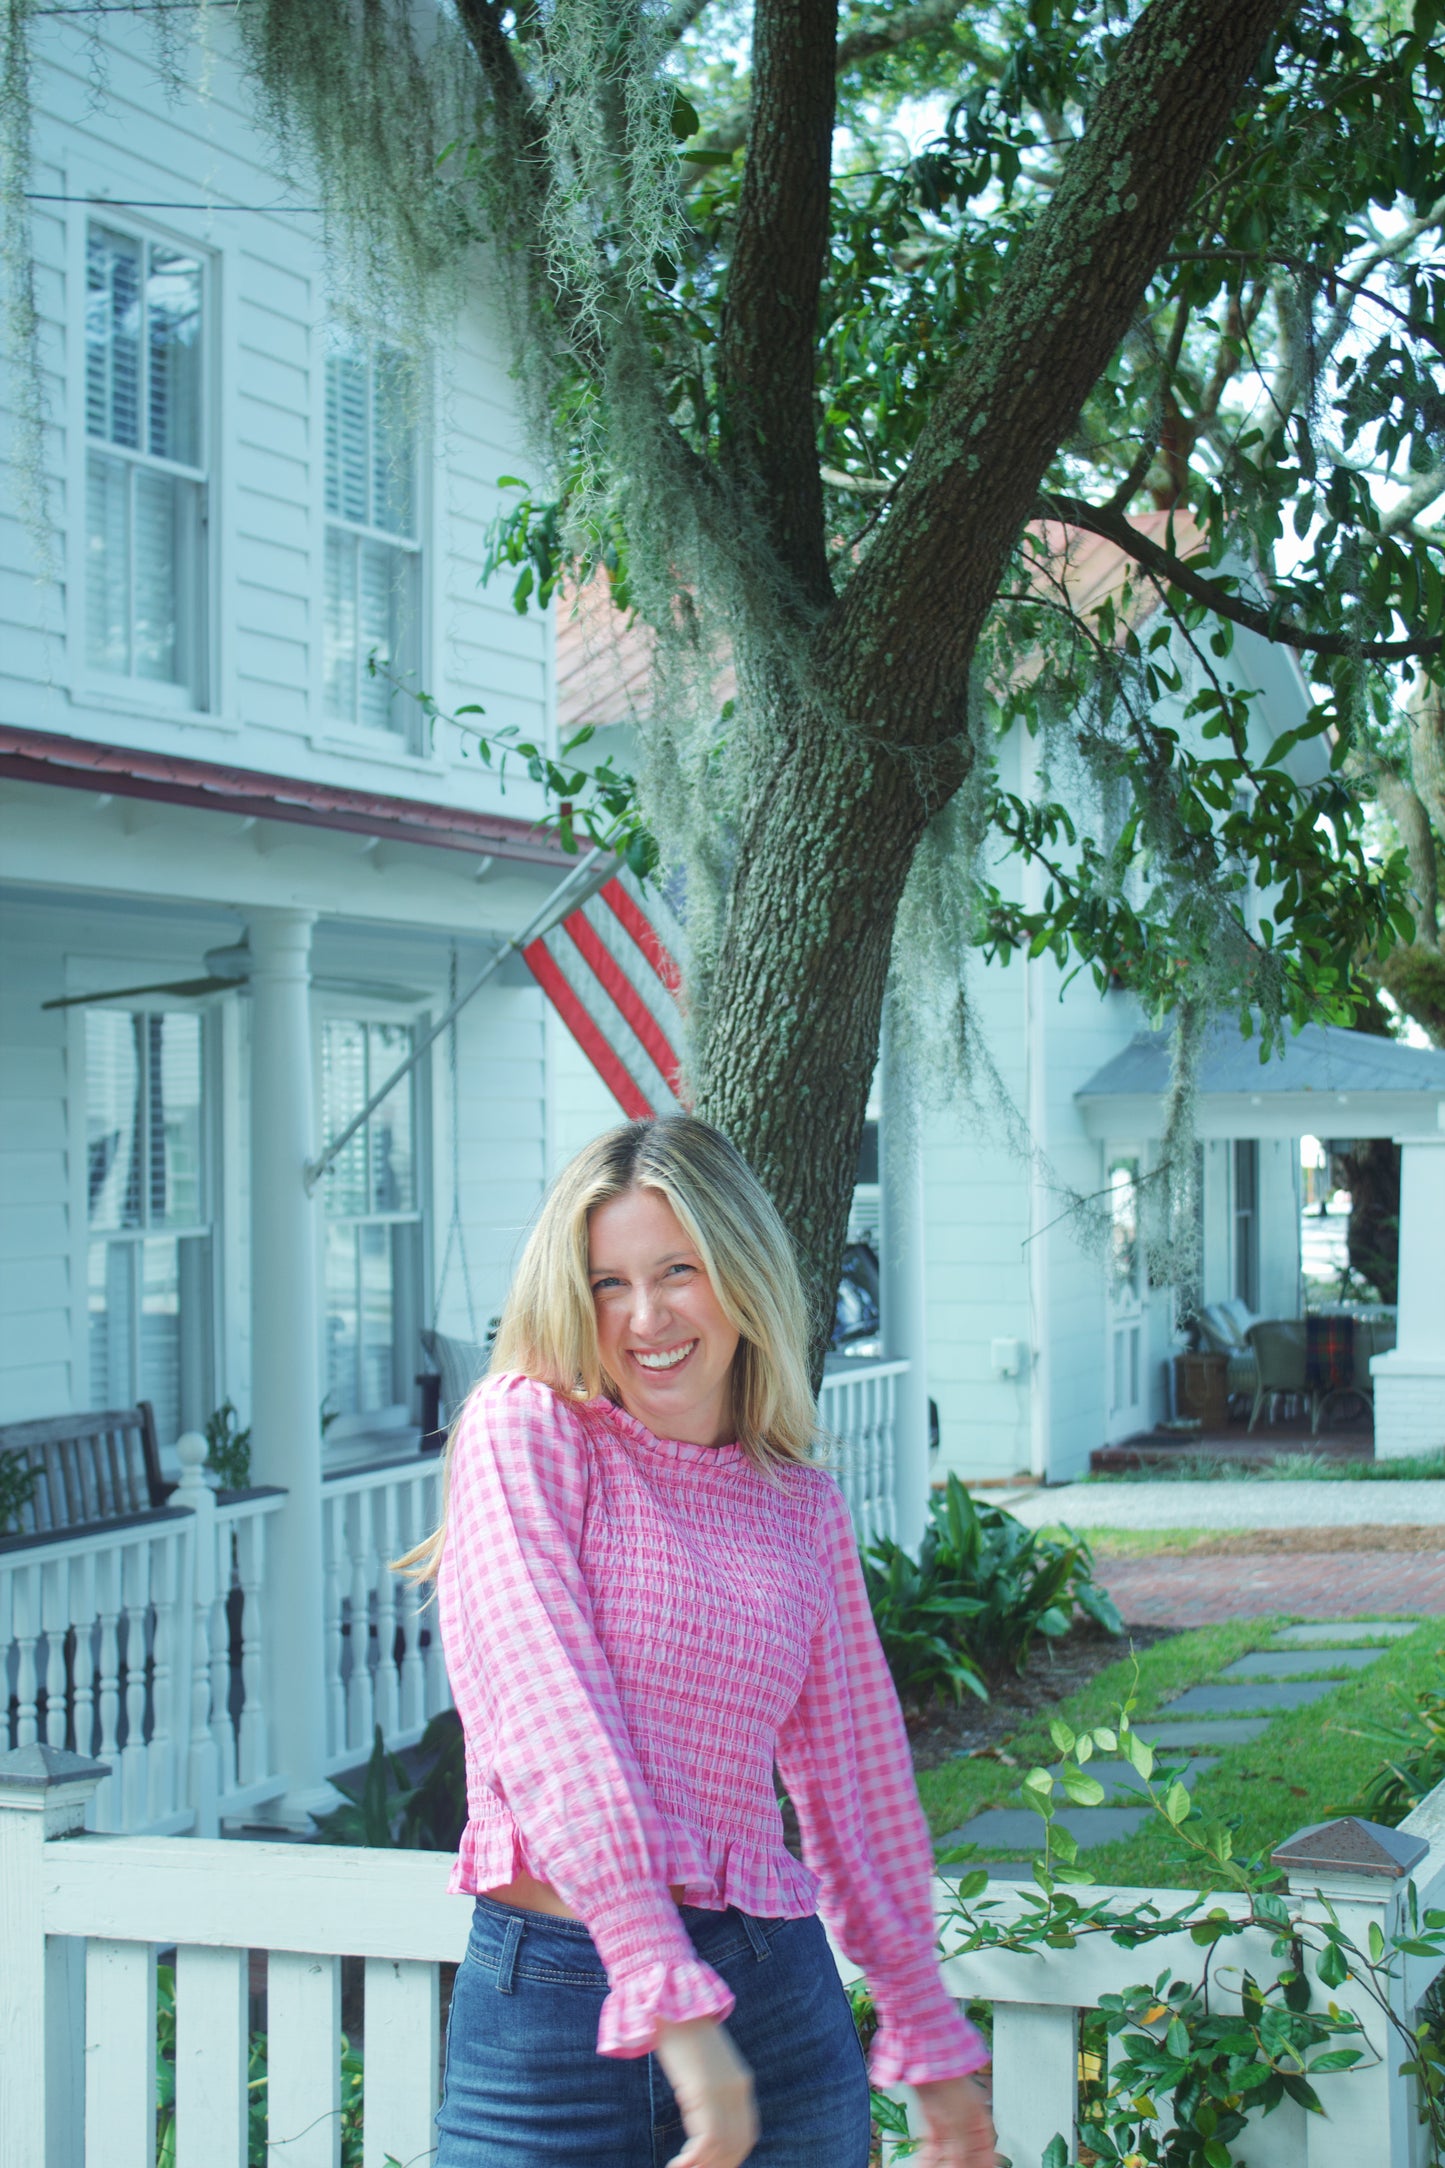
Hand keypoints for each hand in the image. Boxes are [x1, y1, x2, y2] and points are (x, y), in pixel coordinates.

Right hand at [654, 2016, 758, 2167]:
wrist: (672, 1998)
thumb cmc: (682, 2031)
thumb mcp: (705, 2064)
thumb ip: (712, 2088)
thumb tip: (703, 2115)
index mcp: (741, 2083)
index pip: (746, 2135)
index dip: (730, 2158)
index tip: (711, 2167)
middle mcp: (738, 2088)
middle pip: (737, 2145)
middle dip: (718, 2166)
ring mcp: (722, 2089)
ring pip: (722, 2147)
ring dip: (702, 2167)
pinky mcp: (703, 2089)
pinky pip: (706, 2140)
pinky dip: (692, 2160)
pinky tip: (676, 2165)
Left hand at [911, 2074, 998, 2166]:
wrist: (929, 2065)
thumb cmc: (951, 2084)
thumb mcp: (961, 2124)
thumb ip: (964, 2151)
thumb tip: (962, 2167)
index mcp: (982, 2127)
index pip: (986, 2157)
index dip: (981, 2167)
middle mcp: (967, 2129)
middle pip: (967, 2159)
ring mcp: (951, 2128)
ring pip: (949, 2157)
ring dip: (943, 2166)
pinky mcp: (935, 2126)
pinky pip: (934, 2150)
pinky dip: (930, 2160)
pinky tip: (927, 2166)